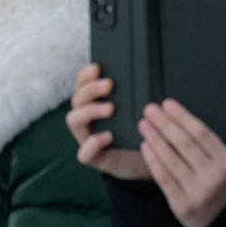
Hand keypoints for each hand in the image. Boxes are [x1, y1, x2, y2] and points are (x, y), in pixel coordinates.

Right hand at [64, 64, 149, 180]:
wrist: (151, 158)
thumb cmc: (145, 127)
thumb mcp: (142, 107)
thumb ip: (140, 92)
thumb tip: (147, 72)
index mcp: (95, 102)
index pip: (82, 84)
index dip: (86, 75)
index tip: (98, 68)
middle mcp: (87, 118)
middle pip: (77, 99)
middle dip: (91, 89)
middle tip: (110, 86)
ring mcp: (88, 138)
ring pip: (74, 121)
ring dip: (90, 111)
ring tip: (110, 109)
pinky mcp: (95, 157)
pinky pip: (84, 153)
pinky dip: (92, 144)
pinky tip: (107, 137)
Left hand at [140, 100, 225, 226]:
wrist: (220, 221)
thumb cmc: (218, 183)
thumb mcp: (224, 163)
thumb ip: (210, 143)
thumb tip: (181, 115)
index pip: (202, 133)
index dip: (182, 116)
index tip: (167, 104)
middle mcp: (215, 176)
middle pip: (185, 144)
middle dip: (165, 124)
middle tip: (150, 109)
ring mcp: (199, 192)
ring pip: (172, 160)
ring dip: (155, 139)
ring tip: (143, 125)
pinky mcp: (182, 204)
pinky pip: (164, 178)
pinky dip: (153, 160)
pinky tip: (145, 146)